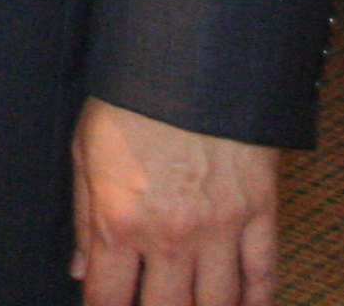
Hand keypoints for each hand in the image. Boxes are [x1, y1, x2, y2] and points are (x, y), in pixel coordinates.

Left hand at [72, 98, 278, 305]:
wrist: (188, 62)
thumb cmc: (129, 102)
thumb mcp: (85, 153)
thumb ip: (83, 218)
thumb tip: (80, 269)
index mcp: (120, 223)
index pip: (109, 299)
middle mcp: (171, 237)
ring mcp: (220, 228)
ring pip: (217, 303)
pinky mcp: (260, 211)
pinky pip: (263, 272)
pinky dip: (258, 300)